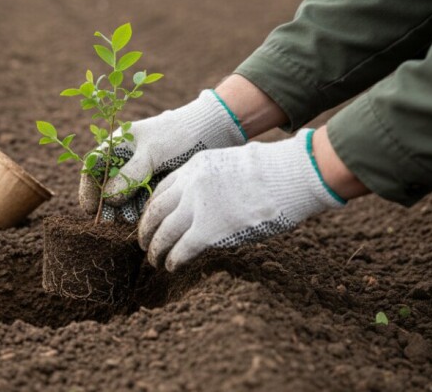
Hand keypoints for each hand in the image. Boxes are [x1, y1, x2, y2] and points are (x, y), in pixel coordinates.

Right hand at [79, 89, 246, 222]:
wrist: (210, 132)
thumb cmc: (177, 135)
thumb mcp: (152, 153)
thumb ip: (129, 175)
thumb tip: (108, 199)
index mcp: (117, 144)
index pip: (92, 167)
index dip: (88, 189)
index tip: (91, 210)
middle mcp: (124, 160)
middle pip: (105, 186)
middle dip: (106, 205)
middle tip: (111, 222)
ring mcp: (139, 173)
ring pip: (122, 197)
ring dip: (122, 210)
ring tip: (130, 221)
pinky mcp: (153, 183)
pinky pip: (139, 200)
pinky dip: (138, 210)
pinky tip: (143, 218)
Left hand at [138, 129, 345, 270]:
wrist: (289, 176)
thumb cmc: (271, 172)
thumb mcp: (230, 165)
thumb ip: (211, 182)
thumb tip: (208, 203)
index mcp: (194, 167)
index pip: (162, 189)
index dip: (153, 208)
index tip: (150, 219)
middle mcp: (189, 185)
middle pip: (156, 211)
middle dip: (146, 229)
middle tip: (143, 242)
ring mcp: (197, 207)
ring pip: (163, 232)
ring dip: (156, 248)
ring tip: (153, 259)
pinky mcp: (208, 230)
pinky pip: (181, 248)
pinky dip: (173, 259)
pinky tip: (171, 266)